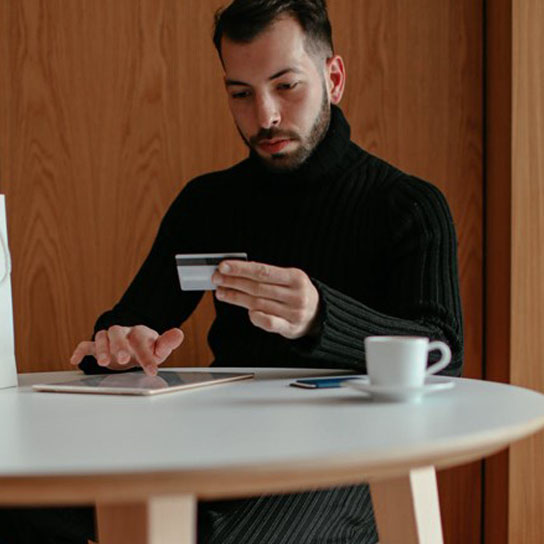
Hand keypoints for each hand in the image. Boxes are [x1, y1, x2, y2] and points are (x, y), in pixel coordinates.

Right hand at [69, 325, 183, 375]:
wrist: (132, 344)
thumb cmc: (147, 347)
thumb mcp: (159, 348)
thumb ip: (167, 342)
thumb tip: (179, 334)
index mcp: (139, 333)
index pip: (142, 342)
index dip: (147, 356)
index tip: (152, 371)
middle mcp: (122, 333)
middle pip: (117, 332)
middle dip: (119, 345)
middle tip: (123, 359)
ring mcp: (109, 339)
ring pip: (101, 336)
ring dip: (101, 348)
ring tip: (103, 363)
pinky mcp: (96, 346)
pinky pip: (85, 345)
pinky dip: (80, 351)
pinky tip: (75, 360)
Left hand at [212, 260, 319, 339]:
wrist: (320, 315)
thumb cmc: (298, 293)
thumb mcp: (289, 278)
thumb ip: (267, 275)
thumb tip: (238, 270)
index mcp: (296, 277)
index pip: (263, 271)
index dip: (241, 269)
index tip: (224, 266)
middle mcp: (295, 295)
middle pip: (258, 287)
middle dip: (234, 282)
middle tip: (217, 278)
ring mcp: (293, 312)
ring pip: (258, 304)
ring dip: (236, 297)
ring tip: (222, 292)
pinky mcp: (290, 328)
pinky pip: (269, 323)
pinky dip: (256, 317)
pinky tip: (246, 311)